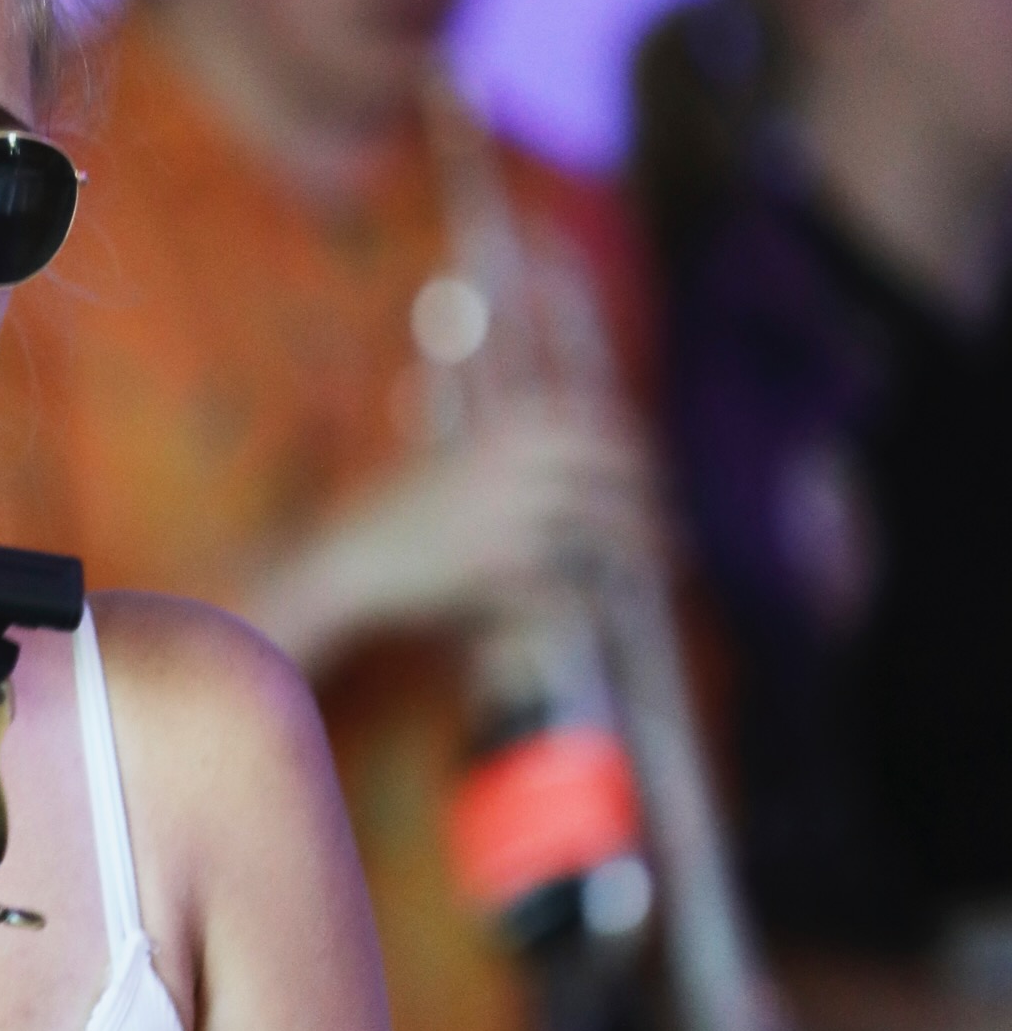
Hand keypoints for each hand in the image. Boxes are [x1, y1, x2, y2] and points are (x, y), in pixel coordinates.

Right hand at [255, 397, 656, 670]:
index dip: (642, 453)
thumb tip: (580, 456)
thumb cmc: (405, 510)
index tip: (658, 478)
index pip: (607, 426)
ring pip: (609, 530)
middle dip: (654, 506)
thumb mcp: (463, 458)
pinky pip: (574, 581)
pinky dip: (597, 596)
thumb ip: (517, 450)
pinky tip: (608, 607)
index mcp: (514, 423)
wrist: (356, 556)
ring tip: (662, 568)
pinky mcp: (512, 564)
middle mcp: (524, 459)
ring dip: (643, 550)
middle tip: (675, 534)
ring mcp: (521, 511)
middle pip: (620, 477)